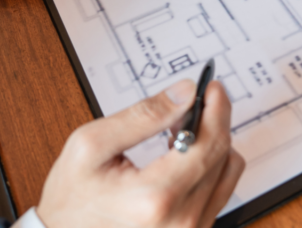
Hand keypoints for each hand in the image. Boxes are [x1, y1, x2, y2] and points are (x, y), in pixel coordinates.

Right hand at [34, 79, 244, 227]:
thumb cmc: (72, 198)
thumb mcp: (92, 144)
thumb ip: (144, 115)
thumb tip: (185, 93)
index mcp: (155, 197)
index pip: (209, 142)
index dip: (216, 108)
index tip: (212, 87)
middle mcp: (181, 219)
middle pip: (222, 153)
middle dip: (212, 119)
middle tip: (192, 102)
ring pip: (228, 170)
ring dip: (212, 142)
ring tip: (179, 131)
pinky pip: (222, 188)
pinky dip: (209, 164)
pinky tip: (184, 155)